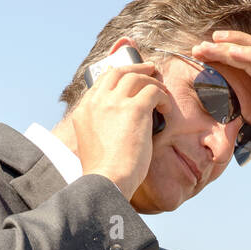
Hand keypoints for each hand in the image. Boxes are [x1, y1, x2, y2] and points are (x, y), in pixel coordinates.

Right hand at [73, 59, 173, 199]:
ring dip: (153, 83)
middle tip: (151, 70)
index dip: (119, 74)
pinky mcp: (135, 109)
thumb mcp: (94, 143)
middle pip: (118, 71)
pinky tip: (166, 110)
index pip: (102, 81)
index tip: (131, 76)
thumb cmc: (104, 172)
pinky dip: (163, 97)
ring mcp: (115, 103)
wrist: (107, 182)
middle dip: (136, 67)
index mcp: (84, 110)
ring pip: (137, 77)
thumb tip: (123, 120)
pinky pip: (153, 91)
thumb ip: (102, 125)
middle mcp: (97, 102)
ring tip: (163, 94)